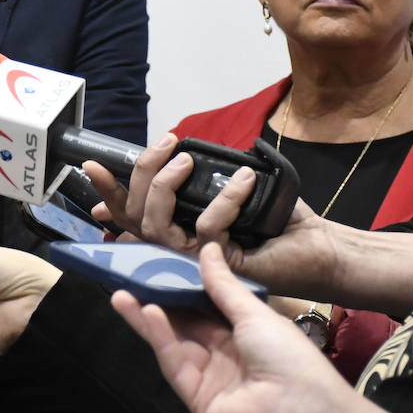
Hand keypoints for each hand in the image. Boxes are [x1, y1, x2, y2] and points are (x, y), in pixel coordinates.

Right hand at [83, 135, 334, 294]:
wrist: (319, 245)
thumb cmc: (278, 220)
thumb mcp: (231, 188)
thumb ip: (201, 179)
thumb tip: (173, 157)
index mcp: (177, 231)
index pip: (131, 215)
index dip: (109, 192)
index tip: (94, 164)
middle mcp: (179, 249)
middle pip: (136, 216)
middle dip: (141, 175)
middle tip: (164, 144)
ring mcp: (196, 262)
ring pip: (156, 226)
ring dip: (166, 184)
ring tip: (187, 158)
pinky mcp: (220, 268)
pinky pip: (207, 228)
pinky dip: (224, 197)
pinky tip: (243, 178)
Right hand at [112, 243, 406, 412]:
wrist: (301, 409)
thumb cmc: (288, 355)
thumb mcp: (253, 312)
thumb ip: (222, 284)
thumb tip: (208, 248)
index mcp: (244, 332)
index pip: (204, 306)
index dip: (180, 286)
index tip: (156, 265)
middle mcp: (224, 353)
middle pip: (183, 324)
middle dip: (156, 302)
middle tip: (127, 279)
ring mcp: (208, 377)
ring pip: (172, 342)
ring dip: (148, 319)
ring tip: (122, 294)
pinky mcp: (195, 397)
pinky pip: (175, 363)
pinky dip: (161, 338)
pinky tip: (149, 314)